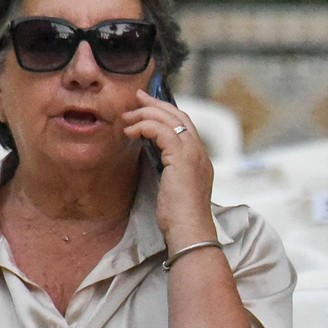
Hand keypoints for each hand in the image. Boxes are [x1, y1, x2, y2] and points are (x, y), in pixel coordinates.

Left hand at [122, 89, 216, 248]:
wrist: (189, 231)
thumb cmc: (180, 218)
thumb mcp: (174, 189)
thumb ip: (169, 172)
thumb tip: (154, 161)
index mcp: (200, 159)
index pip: (185, 126)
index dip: (166, 113)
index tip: (147, 107)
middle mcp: (200, 152)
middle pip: (180, 115)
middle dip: (156, 104)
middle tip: (137, 97)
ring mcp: (194, 153)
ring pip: (170, 119)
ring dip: (145, 114)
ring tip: (127, 117)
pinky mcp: (182, 157)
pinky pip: (161, 130)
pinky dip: (144, 126)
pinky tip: (130, 132)